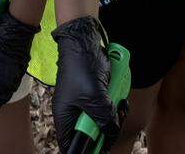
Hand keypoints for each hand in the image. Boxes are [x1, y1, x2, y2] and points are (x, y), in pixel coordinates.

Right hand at [52, 16, 119, 152]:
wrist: (86, 42)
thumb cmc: (82, 67)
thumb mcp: (94, 98)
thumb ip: (103, 120)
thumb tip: (110, 133)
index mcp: (65, 117)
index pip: (70, 144)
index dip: (85, 150)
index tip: (100, 149)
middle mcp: (74, 112)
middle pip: (91, 135)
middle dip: (106, 130)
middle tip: (114, 119)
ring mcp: (86, 103)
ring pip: (103, 121)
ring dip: (114, 114)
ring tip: (117, 101)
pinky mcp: (97, 95)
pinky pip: (109, 107)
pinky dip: (116, 103)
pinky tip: (118, 95)